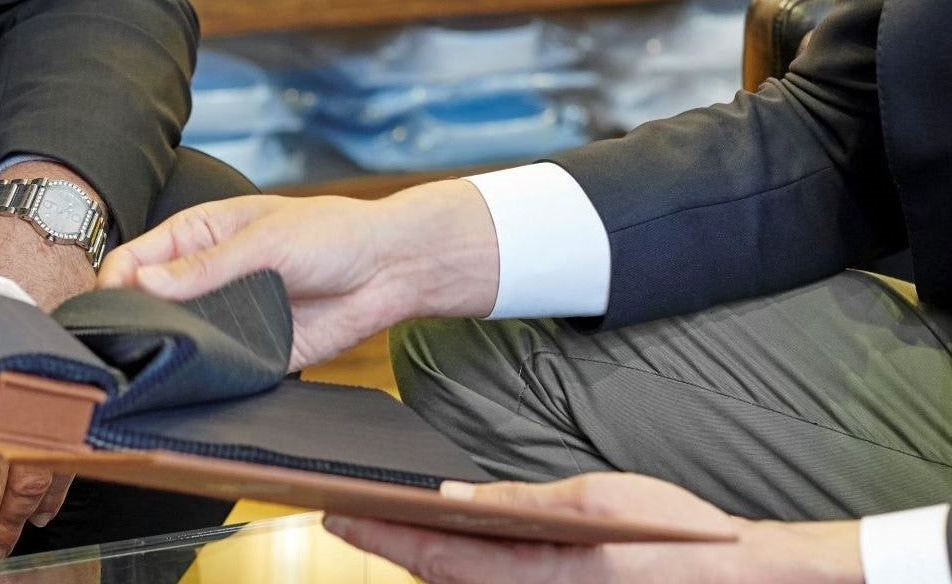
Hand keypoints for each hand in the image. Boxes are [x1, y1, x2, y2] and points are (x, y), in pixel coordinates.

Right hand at [98, 182, 498, 369]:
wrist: (388, 270)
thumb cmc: (330, 233)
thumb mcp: (264, 240)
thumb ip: (206, 267)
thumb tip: (143, 283)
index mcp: (200, 235)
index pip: (136, 258)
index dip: (112, 284)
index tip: (97, 313)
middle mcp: (206, 277)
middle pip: (148, 304)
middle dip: (131, 325)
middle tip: (112, 353)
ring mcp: (228, 316)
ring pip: (178, 341)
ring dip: (163, 355)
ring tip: (141, 375)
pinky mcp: (252, 352)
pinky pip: (215, 369)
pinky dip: (200, 379)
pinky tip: (186, 390)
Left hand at [324, 474, 862, 583]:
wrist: (737, 579)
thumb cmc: (675, 542)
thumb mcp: (596, 501)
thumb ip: (521, 503)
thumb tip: (456, 498)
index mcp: (537, 574)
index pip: (439, 558)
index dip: (383, 537)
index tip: (335, 514)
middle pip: (441, 576)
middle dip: (388, 546)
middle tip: (338, 513)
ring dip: (422, 557)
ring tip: (379, 522)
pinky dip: (462, 567)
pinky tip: (449, 542)